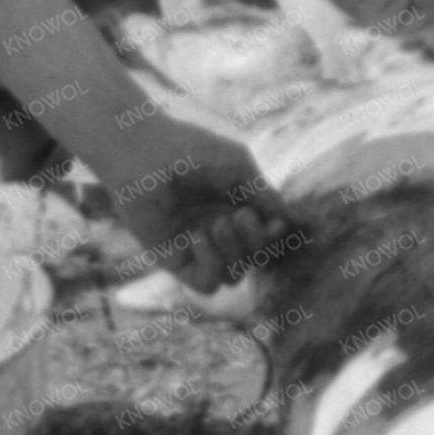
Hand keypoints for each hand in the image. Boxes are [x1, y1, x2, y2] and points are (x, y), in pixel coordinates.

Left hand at [97, 111, 295, 290]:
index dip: (273, 236)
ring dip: (233, 254)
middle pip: (252, 261)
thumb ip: (265, 195)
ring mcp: (196, 248)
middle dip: (254, 243)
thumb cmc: (190, 150)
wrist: (143, 152)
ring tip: (216, 225)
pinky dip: (210, 265)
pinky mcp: (173, 259)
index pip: (265, 240)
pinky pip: (206, 284)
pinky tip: (197, 237)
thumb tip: (289, 220)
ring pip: (233, 277)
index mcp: (235, 209)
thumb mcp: (239, 167)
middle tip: (238, 215)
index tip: (272, 219)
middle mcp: (217, 232)